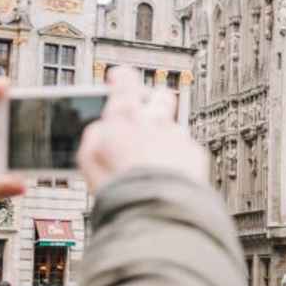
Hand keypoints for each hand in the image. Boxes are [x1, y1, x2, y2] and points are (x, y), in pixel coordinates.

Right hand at [78, 67, 207, 192]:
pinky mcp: (196, 154)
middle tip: (146, 113)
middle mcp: (155, 120)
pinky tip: (169, 178)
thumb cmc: (120, 185)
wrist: (157, 208)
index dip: (122, 77)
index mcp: (125, 116)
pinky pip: (187, 151)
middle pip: (160, 96)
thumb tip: (102, 129)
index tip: (119, 78)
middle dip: (155, 101)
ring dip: (166, 140)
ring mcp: (178, 136)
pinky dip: (179, 162)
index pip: (125, 81)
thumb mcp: (90, 157)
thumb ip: (97, 136)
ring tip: (154, 162)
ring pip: (174, 128)